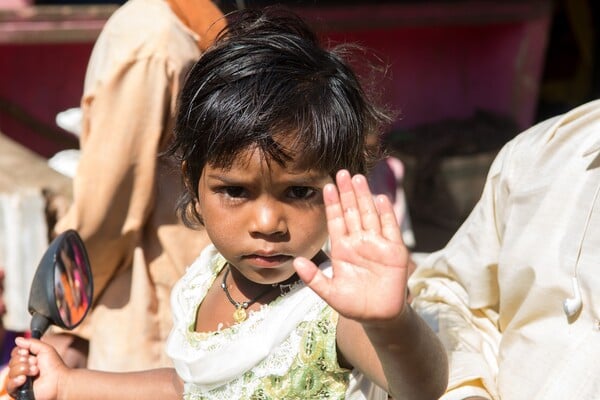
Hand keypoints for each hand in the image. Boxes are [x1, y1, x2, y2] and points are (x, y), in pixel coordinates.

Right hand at [7, 337, 65, 399]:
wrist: (59, 381)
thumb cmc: (54, 366)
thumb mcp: (45, 349)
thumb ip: (31, 342)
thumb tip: (17, 339)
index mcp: (27, 360)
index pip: (15, 353)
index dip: (20, 352)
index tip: (28, 353)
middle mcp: (22, 370)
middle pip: (12, 362)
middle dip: (25, 361)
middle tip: (36, 364)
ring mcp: (19, 381)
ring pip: (11, 372)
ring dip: (24, 369)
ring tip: (36, 371)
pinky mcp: (18, 391)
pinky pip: (9, 385)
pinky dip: (17, 380)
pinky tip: (25, 379)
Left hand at [294, 170, 408, 321]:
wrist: (379, 317)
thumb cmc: (353, 305)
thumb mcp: (330, 293)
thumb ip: (314, 278)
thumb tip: (296, 262)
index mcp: (342, 249)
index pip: (336, 221)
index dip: (332, 204)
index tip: (326, 186)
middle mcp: (359, 242)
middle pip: (352, 212)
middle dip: (347, 193)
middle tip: (342, 172)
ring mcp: (377, 244)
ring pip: (369, 215)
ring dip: (364, 197)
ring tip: (358, 178)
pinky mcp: (395, 251)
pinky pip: (390, 228)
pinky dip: (386, 214)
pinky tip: (381, 198)